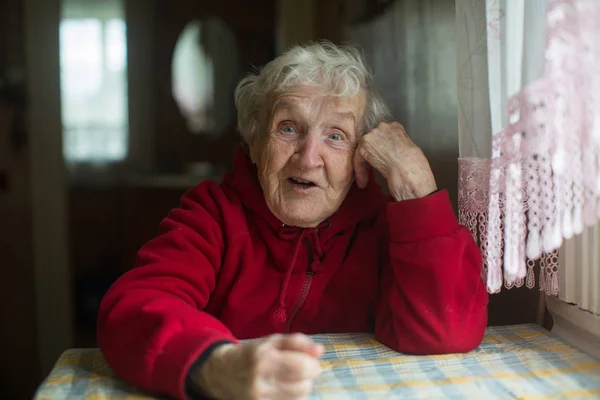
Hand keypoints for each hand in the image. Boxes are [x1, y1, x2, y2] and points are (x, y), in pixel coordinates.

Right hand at [191, 333, 323, 399]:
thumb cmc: (253, 354)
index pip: (303, 367)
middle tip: (299, 369)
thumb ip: (298, 342)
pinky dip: (293, 397)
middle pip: (304, 385)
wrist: (223, 373)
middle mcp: (261, 381)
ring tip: (290, 379)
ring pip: (299, 398)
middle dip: (308, 377)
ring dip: (301, 388)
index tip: (310, 360)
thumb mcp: (273, 341)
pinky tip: (285, 389)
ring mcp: (260, 398)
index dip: (313, 364)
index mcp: (265, 358)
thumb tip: (320, 351)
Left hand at [353, 122, 436, 200]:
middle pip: (371, 140)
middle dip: (371, 155)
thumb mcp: (408, 149)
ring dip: (363, 165)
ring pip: (363, 150)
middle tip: (371, 169)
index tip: (381, 160)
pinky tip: (363, 181)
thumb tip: (389, 153)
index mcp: (396, 127)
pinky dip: (360, 170)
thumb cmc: (413, 164)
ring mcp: (373, 134)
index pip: (382, 135)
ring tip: (365, 179)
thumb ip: (396, 146)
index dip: (380, 149)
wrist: (408, 168)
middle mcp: (384, 126)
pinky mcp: (364, 144)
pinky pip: (358, 158)